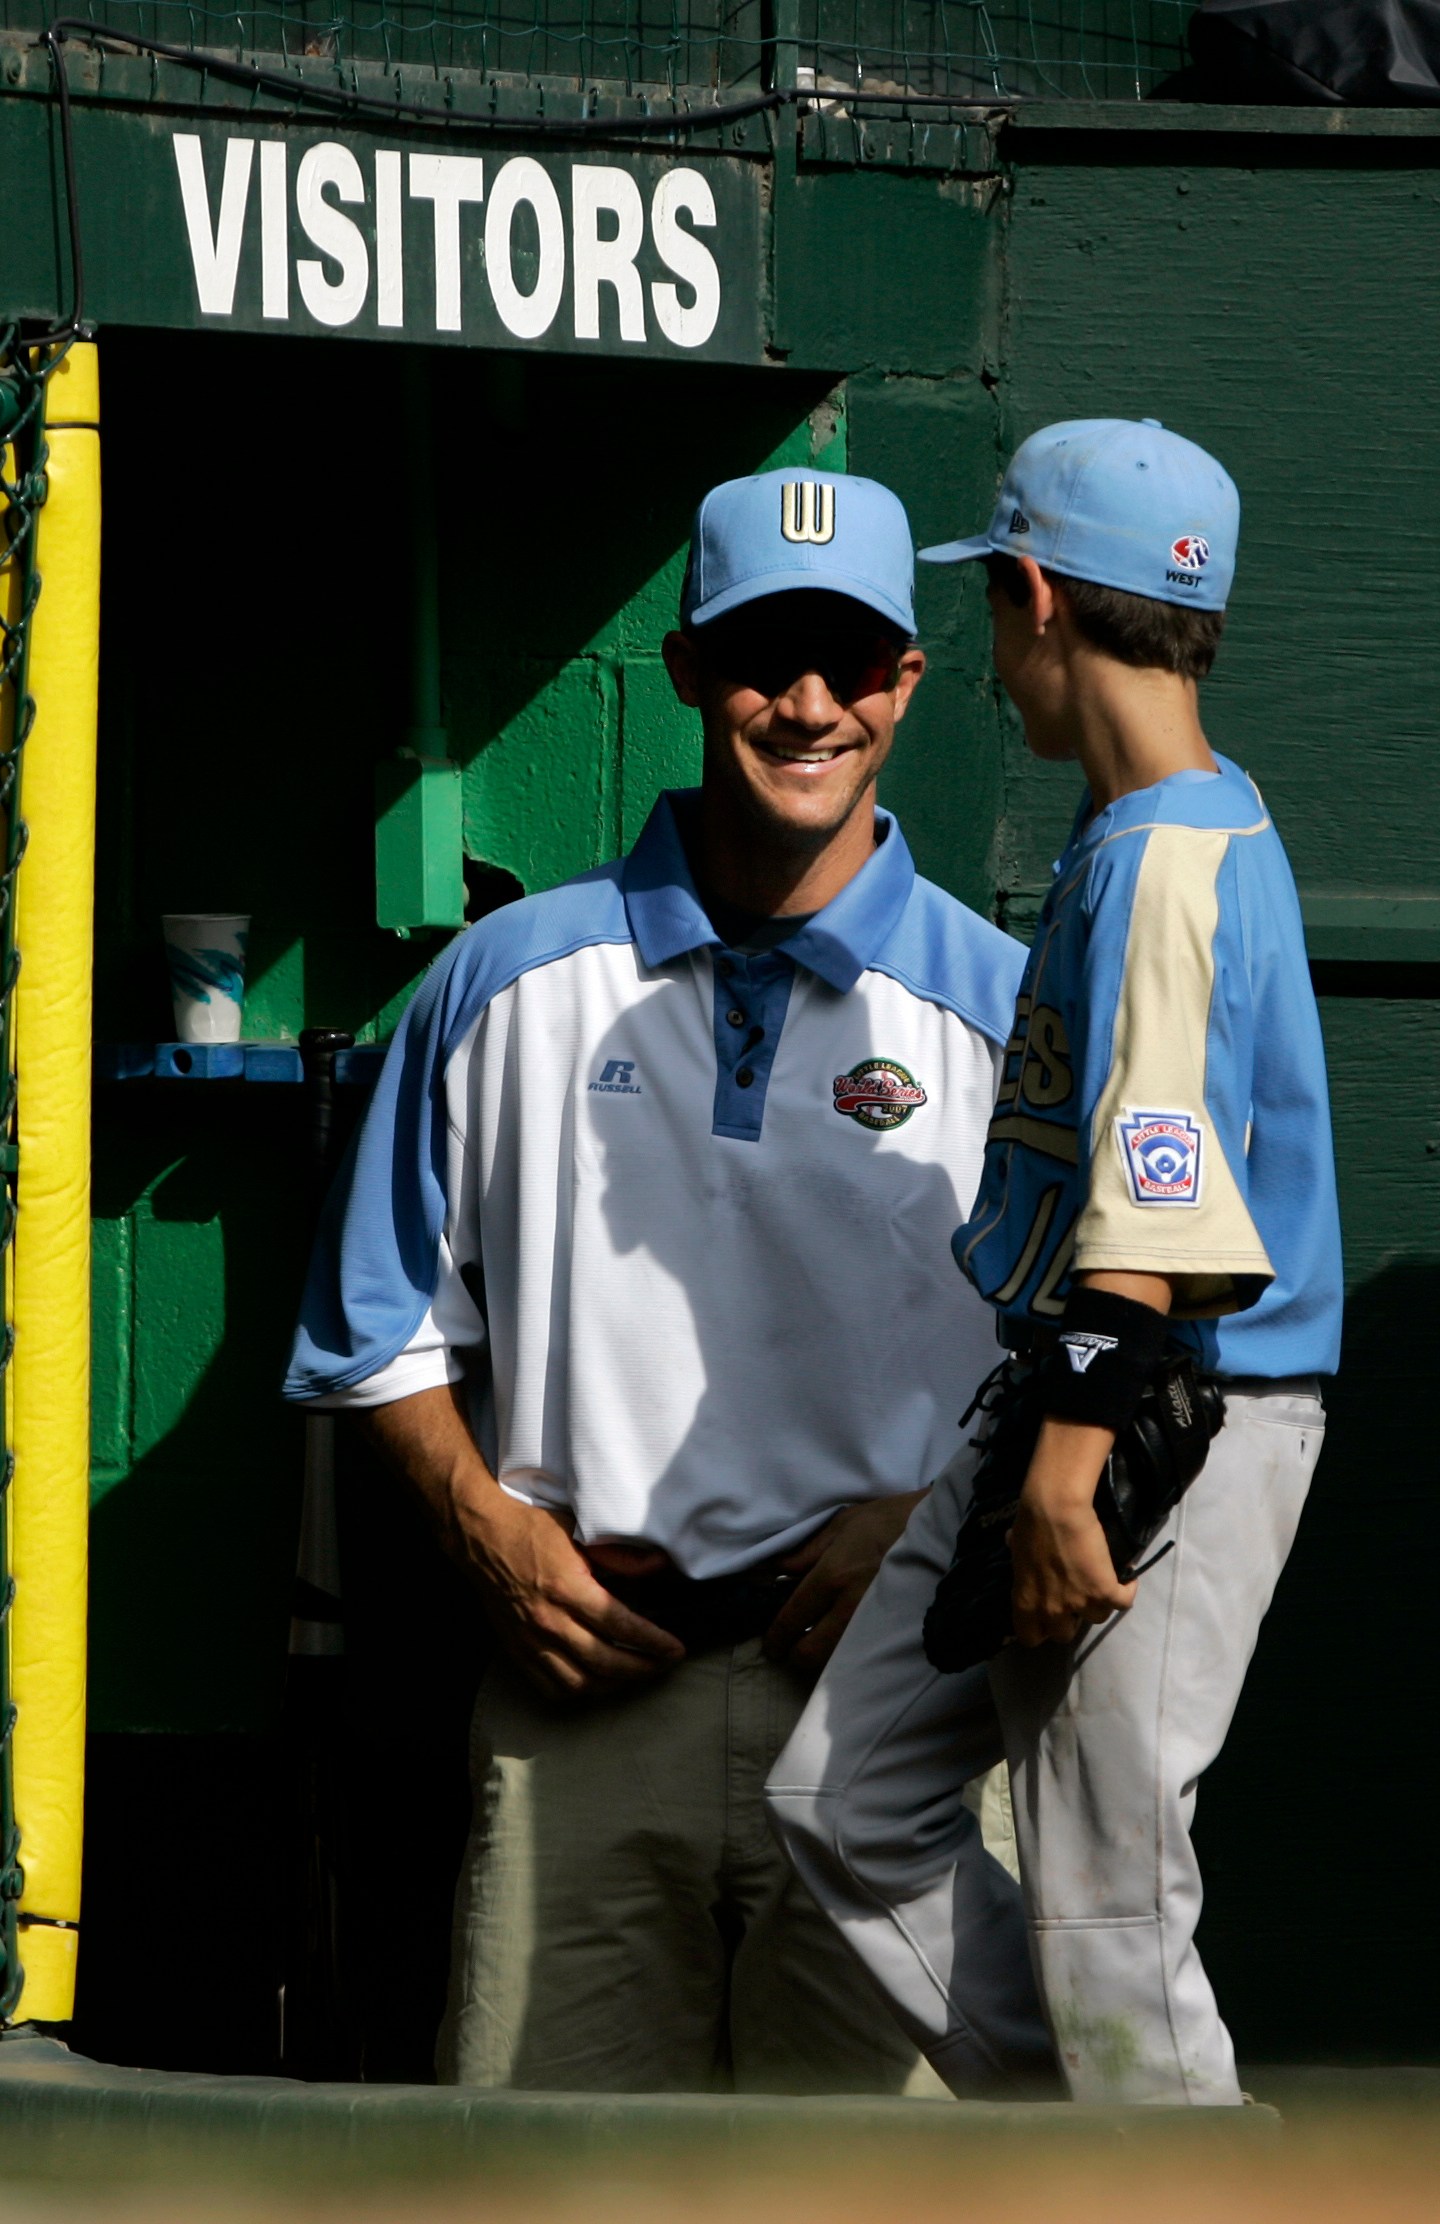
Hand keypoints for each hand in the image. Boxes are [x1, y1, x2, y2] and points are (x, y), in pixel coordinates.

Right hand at [449, 1481, 684, 1701]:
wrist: (481, 1536)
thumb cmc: (532, 1529)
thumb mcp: (580, 1531)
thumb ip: (621, 1555)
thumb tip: (660, 1565)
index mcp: (567, 1587)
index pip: (620, 1625)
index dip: (652, 1642)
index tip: (676, 1649)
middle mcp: (549, 1620)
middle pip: (604, 1661)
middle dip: (642, 1668)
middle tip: (664, 1665)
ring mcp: (530, 1639)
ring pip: (578, 1682)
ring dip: (613, 1685)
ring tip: (635, 1674)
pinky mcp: (516, 1649)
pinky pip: (549, 1686)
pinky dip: (577, 1692)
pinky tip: (596, 1683)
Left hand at [763, 1492, 924, 1678]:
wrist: (939, 1527)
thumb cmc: (889, 1519)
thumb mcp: (842, 1524)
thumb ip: (806, 1551)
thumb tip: (776, 1570)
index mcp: (834, 1574)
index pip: (793, 1617)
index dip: (776, 1637)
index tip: (771, 1645)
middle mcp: (851, 1604)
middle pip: (811, 1652)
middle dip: (795, 1654)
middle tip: (790, 1647)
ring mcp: (875, 1622)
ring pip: (837, 1660)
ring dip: (822, 1657)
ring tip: (817, 1643)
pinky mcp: (895, 1630)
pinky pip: (862, 1654)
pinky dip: (847, 1654)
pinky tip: (844, 1642)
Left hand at [1009, 1419, 1136, 1647]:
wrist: (1055, 1508)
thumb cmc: (1030, 1524)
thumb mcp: (1015, 1548)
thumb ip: (1020, 1560)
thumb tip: (1012, 1544)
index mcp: (1025, 1602)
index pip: (1030, 1638)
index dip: (1041, 1629)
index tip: (1048, 1617)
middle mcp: (1052, 1610)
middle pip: (1065, 1635)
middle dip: (1071, 1619)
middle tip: (1076, 1598)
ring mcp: (1080, 1603)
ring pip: (1097, 1618)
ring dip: (1100, 1602)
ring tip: (1101, 1582)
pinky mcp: (1105, 1590)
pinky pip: (1124, 1603)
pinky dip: (1127, 1591)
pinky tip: (1127, 1579)